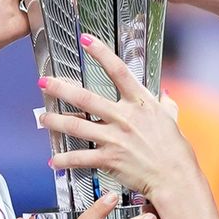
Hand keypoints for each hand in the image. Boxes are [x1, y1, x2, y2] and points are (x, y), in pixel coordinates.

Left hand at [39, 34, 195, 199]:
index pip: (118, 71)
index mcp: (140, 103)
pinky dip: (65, 160)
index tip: (86, 40)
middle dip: (61, 88)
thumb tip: (164, 94)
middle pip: (86, 99)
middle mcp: (124, 117)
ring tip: (43, 118)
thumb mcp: (172, 120)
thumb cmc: (175, 150)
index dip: (100, 53)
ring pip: (78, 126)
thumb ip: (166, 104)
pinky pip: (81, 158)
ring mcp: (115, 138)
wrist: (175, 178)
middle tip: (44, 82)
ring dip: (56, 121)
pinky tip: (54, 160)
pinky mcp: (109, 159)